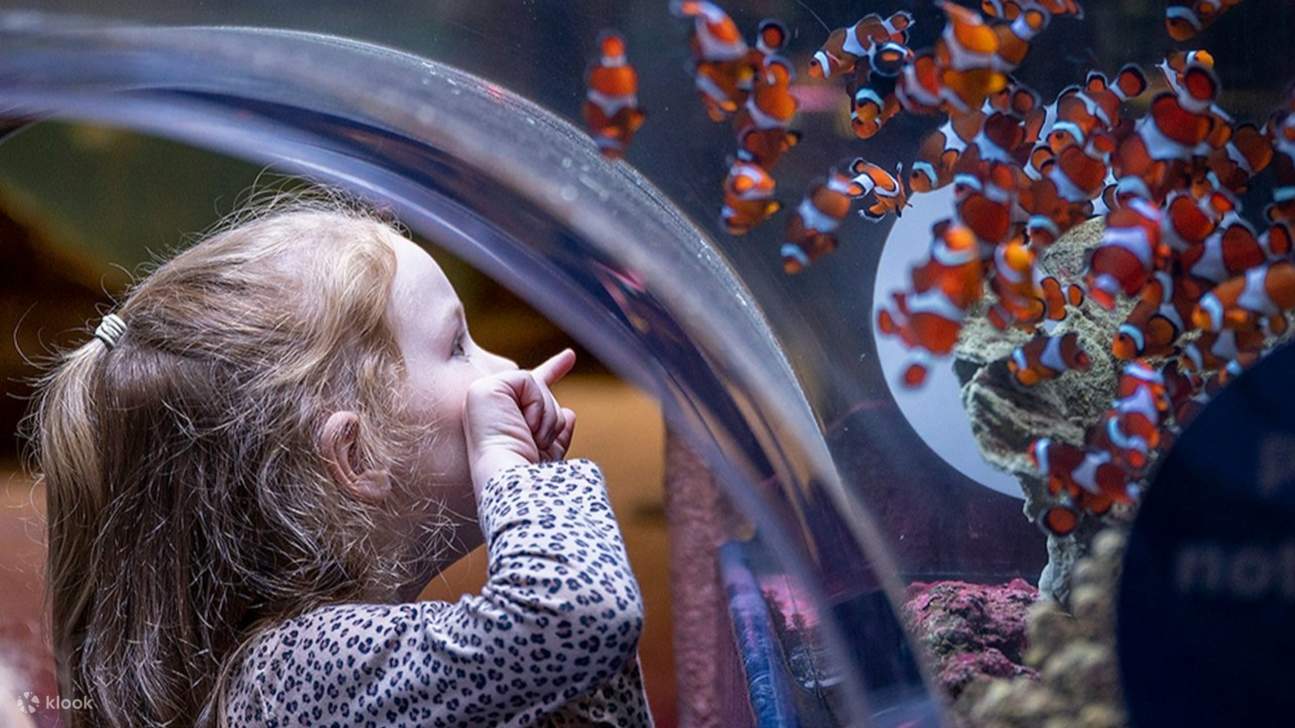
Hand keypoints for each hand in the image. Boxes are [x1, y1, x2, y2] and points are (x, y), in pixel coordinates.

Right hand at [463, 348, 577, 492]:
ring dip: (546, 416)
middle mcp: (489, 408)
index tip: (570, 356)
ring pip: (538, 385)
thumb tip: (569, 413)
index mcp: (503, 420)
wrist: (514, 481)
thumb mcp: (551, 450)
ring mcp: (482, 397)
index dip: (553, 369)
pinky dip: (536, 405)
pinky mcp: (483, 389)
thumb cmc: (529, 473)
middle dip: (550, 417)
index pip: (532, 390)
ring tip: (532, 438)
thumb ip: (557, 430)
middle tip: (538, 441)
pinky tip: (526, 425)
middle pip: (541, 390)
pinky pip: (528, 380)